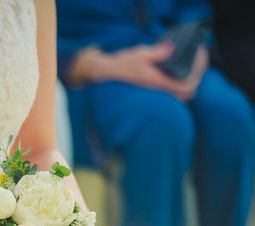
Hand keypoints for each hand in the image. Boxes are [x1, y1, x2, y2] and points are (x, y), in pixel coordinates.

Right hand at [78, 42, 206, 100]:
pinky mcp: (154, 89)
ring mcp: (156, 91)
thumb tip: (171, 47)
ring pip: (180, 95)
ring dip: (188, 83)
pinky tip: (179, 72)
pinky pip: (173, 92)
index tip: (198, 63)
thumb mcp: (140, 54)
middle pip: (187, 94)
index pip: (185, 88)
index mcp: (157, 82)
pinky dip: (180, 84)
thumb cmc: (124, 63)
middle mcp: (158, 90)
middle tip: (198, 63)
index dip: (196, 78)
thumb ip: (157, 52)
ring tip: (191, 67)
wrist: (110, 72)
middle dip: (196, 79)